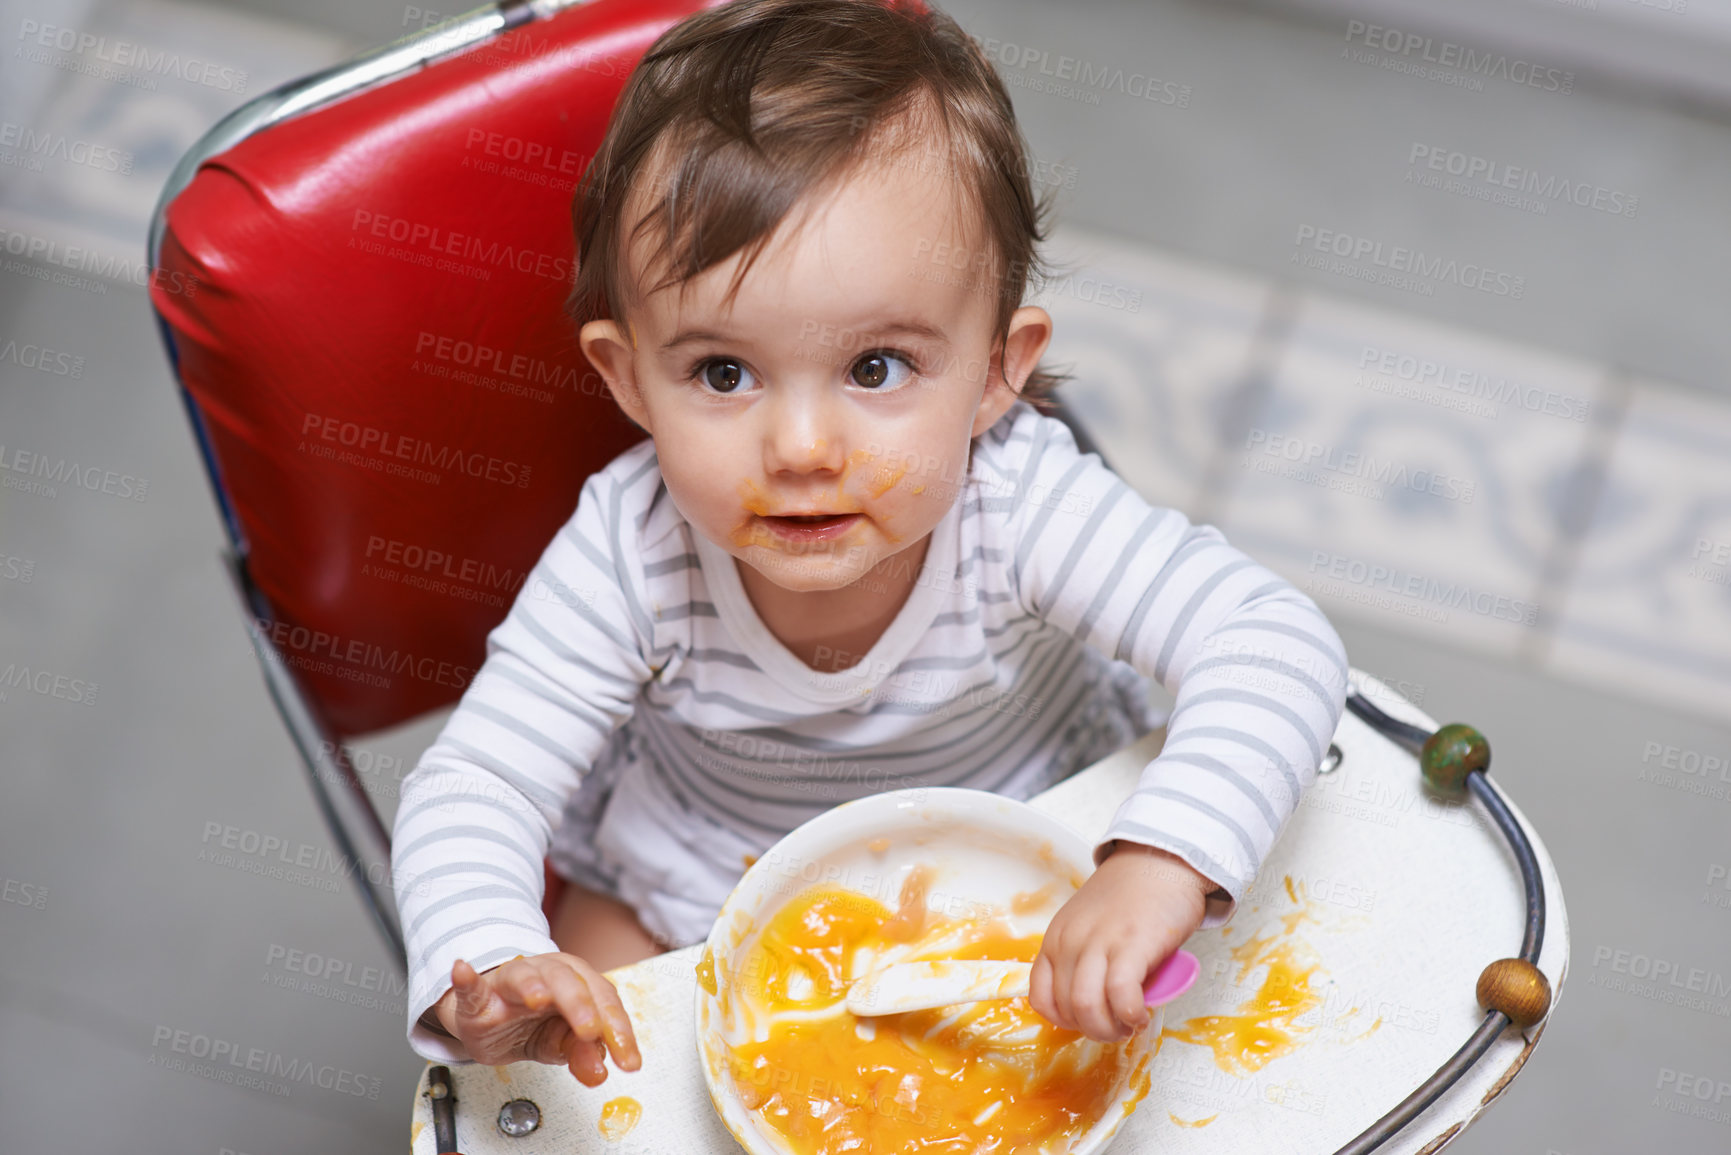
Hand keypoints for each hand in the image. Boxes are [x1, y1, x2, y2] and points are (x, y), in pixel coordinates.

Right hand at [431, 953, 641, 1085]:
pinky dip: (467, 978)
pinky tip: (463, 970)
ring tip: (537, 998)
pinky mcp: (479, 993)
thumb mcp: (558, 1043)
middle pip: (569, 981)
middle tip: (589, 1031)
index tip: (626, 1060)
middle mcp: (548, 974)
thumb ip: (580, 1054)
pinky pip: (472, 984)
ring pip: (525, 974)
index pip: (603, 999)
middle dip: (581, 1005)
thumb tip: (598, 1071)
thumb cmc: (528, 1023)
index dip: (618, 1030)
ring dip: (533, 984)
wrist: (488, 1017)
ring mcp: (512, 980)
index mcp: (576, 983)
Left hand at [1029, 843, 1212, 1041]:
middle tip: (1118, 1028)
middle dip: (1093, 1029)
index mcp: (1057, 938)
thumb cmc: (1132, 897)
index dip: (1065, 1019)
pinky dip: (1130, 1015)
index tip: (1090, 1020)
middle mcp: (1071, 941)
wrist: (1161, 859)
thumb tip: (1095, 1004)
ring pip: (1087, 1006)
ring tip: (1130, 1024)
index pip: (1040, 997)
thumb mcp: (1090, 926)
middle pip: (1066, 1008)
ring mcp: (1100, 941)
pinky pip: (1120, 995)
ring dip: (1110, 1028)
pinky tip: (1142, 1015)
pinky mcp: (1133, 944)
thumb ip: (1085, 959)